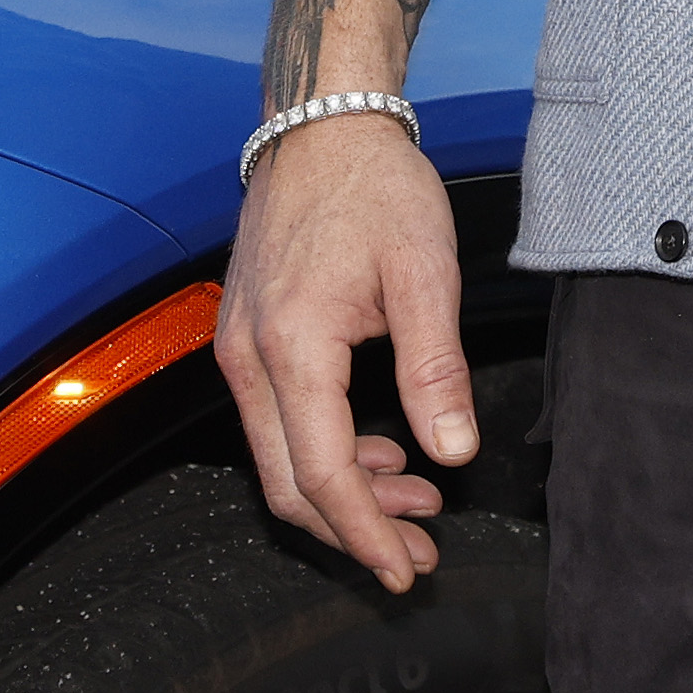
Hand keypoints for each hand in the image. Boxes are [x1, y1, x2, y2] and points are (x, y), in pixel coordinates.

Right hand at [213, 117, 475, 588]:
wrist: (321, 123)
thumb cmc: (372, 185)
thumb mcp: (423, 272)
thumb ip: (435, 368)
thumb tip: (453, 451)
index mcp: (290, 348)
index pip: (323, 475)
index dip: (366, 534)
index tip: (405, 568)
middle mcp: (248, 358)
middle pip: (289, 486)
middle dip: (355, 531)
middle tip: (418, 552)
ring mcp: (239, 349)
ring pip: (280, 459)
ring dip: (346, 494)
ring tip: (416, 502)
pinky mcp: (247, 338)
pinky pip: (277, 422)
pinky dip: (326, 452)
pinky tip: (381, 451)